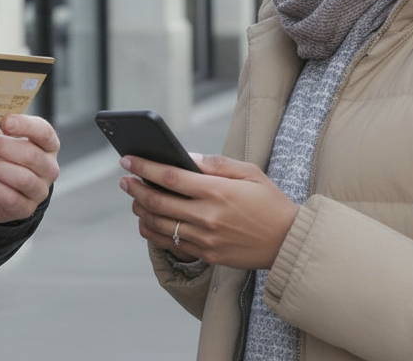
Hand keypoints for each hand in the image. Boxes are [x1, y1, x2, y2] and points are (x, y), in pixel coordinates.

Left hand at [0, 114, 59, 222]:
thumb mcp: (2, 140)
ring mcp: (41, 190)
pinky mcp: (27, 208)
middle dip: (1, 146)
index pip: (45, 132)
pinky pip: (11, 198)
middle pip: (30, 155)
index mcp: (49, 146)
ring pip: (22, 178)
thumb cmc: (5, 158)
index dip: (26, 125)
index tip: (5, 121)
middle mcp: (50, 168)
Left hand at [119, 153, 298, 270]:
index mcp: (217, 191)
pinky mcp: (207, 255)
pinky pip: (171, 244)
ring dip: (141, 210)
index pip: (169, 177)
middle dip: (135, 188)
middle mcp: (207, 216)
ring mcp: (205, 238)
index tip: (127, 160)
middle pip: (157, 201)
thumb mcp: (249, 172)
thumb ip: (215, 163)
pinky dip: (153, 232)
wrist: (289, 241)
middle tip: (124, 180)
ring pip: (159, 225)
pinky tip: (148, 222)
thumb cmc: (269, 202)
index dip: (144, 167)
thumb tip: (186, 157)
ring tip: (135, 199)